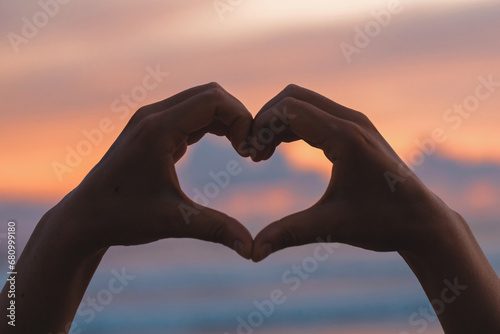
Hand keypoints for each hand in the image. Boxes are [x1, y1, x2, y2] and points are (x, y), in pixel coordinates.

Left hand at [62, 82, 253, 257]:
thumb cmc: (123, 218)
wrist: (85, 217)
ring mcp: (151, 120)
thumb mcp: (173, 223)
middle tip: (249, 150)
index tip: (247, 152)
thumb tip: (251, 250)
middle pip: (211, 94)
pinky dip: (213, 124)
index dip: (240, 119)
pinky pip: (191, 114)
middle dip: (237, 117)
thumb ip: (215, 230)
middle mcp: (153, 115)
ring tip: (242, 149)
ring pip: (201, 101)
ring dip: (226, 119)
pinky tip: (225, 145)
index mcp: (158, 129)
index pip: (213, 100)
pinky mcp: (152, 129)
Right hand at [250, 84, 454, 261]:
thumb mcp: (331, 226)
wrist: (421, 220)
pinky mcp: (355, 129)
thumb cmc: (383, 222)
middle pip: (292, 97)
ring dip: (278, 122)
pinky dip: (292, 126)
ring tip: (261, 155)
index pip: (289, 109)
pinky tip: (280, 150)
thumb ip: (288, 233)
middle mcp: (351, 120)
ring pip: (303, 102)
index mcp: (346, 136)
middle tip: (252, 154)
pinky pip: (315, 113)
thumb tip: (251, 253)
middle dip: (265, 120)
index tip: (248, 156)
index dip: (261, 127)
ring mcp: (355, 121)